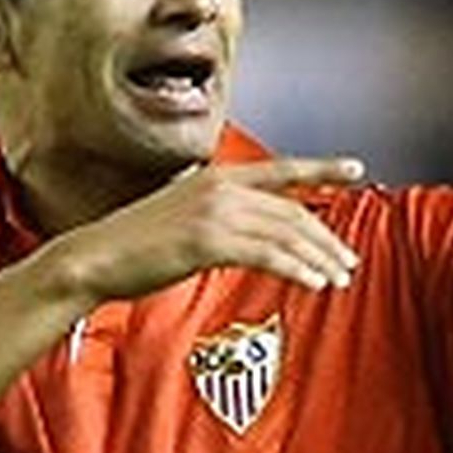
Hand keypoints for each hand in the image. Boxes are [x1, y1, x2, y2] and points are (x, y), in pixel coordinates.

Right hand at [57, 156, 365, 303]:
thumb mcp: (181, 215)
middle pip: (292, 210)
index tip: (357, 170)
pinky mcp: (207, 242)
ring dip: (318, 258)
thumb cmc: (135, 245)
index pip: (282, 170)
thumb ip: (217, 215)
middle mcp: (220, 188)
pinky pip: (267, 255)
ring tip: (338, 279)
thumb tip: (247, 232)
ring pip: (285, 234)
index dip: (323, 168)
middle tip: (348, 262)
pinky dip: (295, 270)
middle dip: (326, 238)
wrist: (95, 257)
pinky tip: (313, 284)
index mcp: (217, 176)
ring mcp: (214, 213)